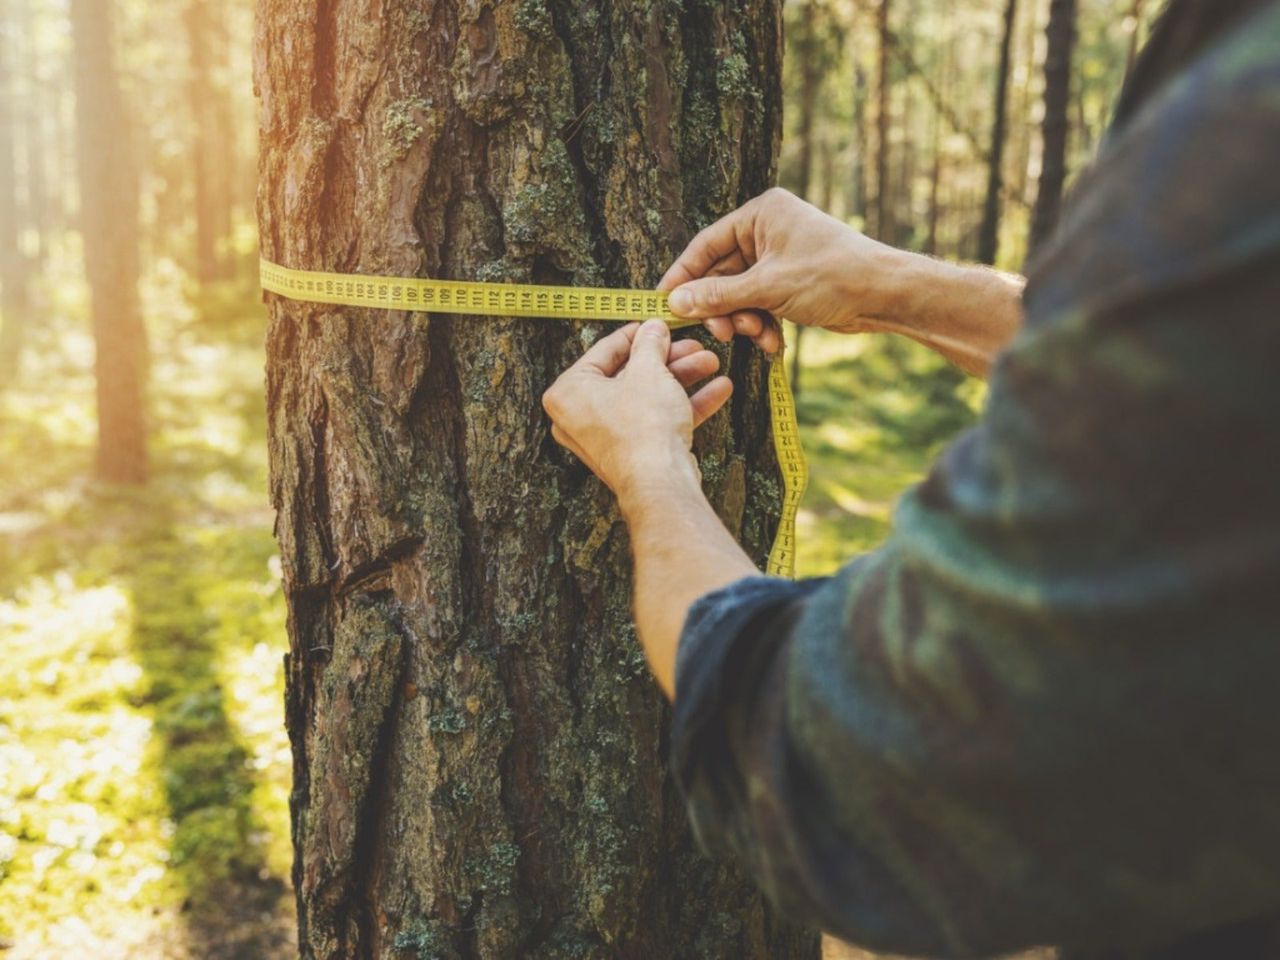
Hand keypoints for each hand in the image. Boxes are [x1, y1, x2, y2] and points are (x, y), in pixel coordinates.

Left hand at [542, 320, 732, 499]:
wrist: (660, 482)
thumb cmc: (642, 429)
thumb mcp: (649, 371)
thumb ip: (650, 345)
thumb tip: (653, 329)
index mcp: (569, 392)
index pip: (604, 351)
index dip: (637, 335)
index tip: (654, 325)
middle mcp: (581, 417)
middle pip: (631, 375)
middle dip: (669, 360)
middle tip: (691, 346)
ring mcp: (607, 437)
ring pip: (648, 397)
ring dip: (683, 379)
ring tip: (710, 363)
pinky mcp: (632, 453)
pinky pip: (657, 420)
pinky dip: (685, 405)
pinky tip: (716, 390)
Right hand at [658, 187, 909, 350]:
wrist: (884, 295)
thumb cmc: (832, 275)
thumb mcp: (768, 287)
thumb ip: (718, 296)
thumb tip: (675, 303)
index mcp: (761, 215)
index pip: (706, 245)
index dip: (683, 276)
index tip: (664, 304)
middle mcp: (767, 232)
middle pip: (721, 274)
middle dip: (721, 307)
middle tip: (720, 332)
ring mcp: (779, 259)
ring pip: (739, 295)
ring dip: (743, 320)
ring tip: (756, 335)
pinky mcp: (789, 284)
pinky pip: (759, 305)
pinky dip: (762, 325)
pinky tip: (773, 343)